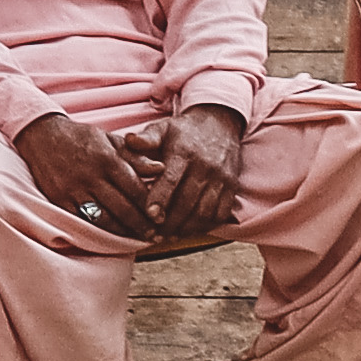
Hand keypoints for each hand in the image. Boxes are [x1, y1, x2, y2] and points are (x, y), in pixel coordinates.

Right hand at [15, 108, 152, 236]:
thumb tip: (161, 168)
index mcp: (108, 160)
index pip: (135, 189)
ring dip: (122, 232)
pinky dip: (98, 230)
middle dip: (141, 225)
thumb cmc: (82, 138)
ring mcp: (73, 190)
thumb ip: (135, 156)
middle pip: (122, 208)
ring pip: (103, 218)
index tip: (163, 219)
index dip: (151, 207)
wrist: (41, 135)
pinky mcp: (59, 200)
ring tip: (137, 240)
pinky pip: (82, 221)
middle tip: (156, 237)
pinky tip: (111, 236)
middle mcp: (91, 176)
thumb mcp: (110, 139)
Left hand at [131, 103, 247, 241]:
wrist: (221, 124)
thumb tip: (129, 140)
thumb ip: (146, 137)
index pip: (171, 179)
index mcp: (184, 152)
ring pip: (204, 211)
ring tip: (171, 236)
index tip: (150, 215)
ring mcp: (221, 178)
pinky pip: (220, 213)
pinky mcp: (231, 187)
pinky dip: (206, 225)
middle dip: (170, 222)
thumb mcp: (163, 128)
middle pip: (187, 202)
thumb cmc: (185, 131)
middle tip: (155, 235)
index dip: (160, 199)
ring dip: (187, 228)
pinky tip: (191, 230)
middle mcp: (205, 167)